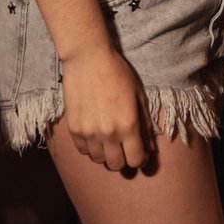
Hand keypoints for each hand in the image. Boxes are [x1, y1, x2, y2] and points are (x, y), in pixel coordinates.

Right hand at [58, 45, 151, 170]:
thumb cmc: (117, 73)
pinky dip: (90, 148)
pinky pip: (83, 151)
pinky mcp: (74, 128)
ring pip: (98, 160)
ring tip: (108, 140)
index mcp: (128, 124)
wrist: (88, 59)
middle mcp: (109, 133)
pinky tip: (95, 135)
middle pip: (117, 165)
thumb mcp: (138, 95)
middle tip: (123, 148)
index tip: (139, 152)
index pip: (136, 160)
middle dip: (123, 159)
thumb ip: (145, 123)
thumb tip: (149, 147)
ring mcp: (89, 132)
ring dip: (105, 154)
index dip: (140, 159)